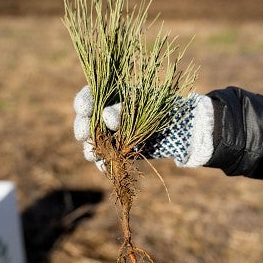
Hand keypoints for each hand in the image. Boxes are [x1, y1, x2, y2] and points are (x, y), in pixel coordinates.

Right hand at [73, 85, 213, 168]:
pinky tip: (104, 167)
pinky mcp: (118, 151)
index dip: (83, 102)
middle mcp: (107, 115)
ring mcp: (112, 135)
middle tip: (83, 135)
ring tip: (92, 155)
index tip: (84, 110)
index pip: (91, 95)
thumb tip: (106, 118)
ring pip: (93, 141)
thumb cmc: (163, 108)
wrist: (180, 130)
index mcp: (112, 96)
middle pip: (86, 120)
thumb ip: (124, 110)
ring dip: (90, 148)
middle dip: (82, 127)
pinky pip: (106, 158)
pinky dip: (103, 163)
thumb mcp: (143, 104)